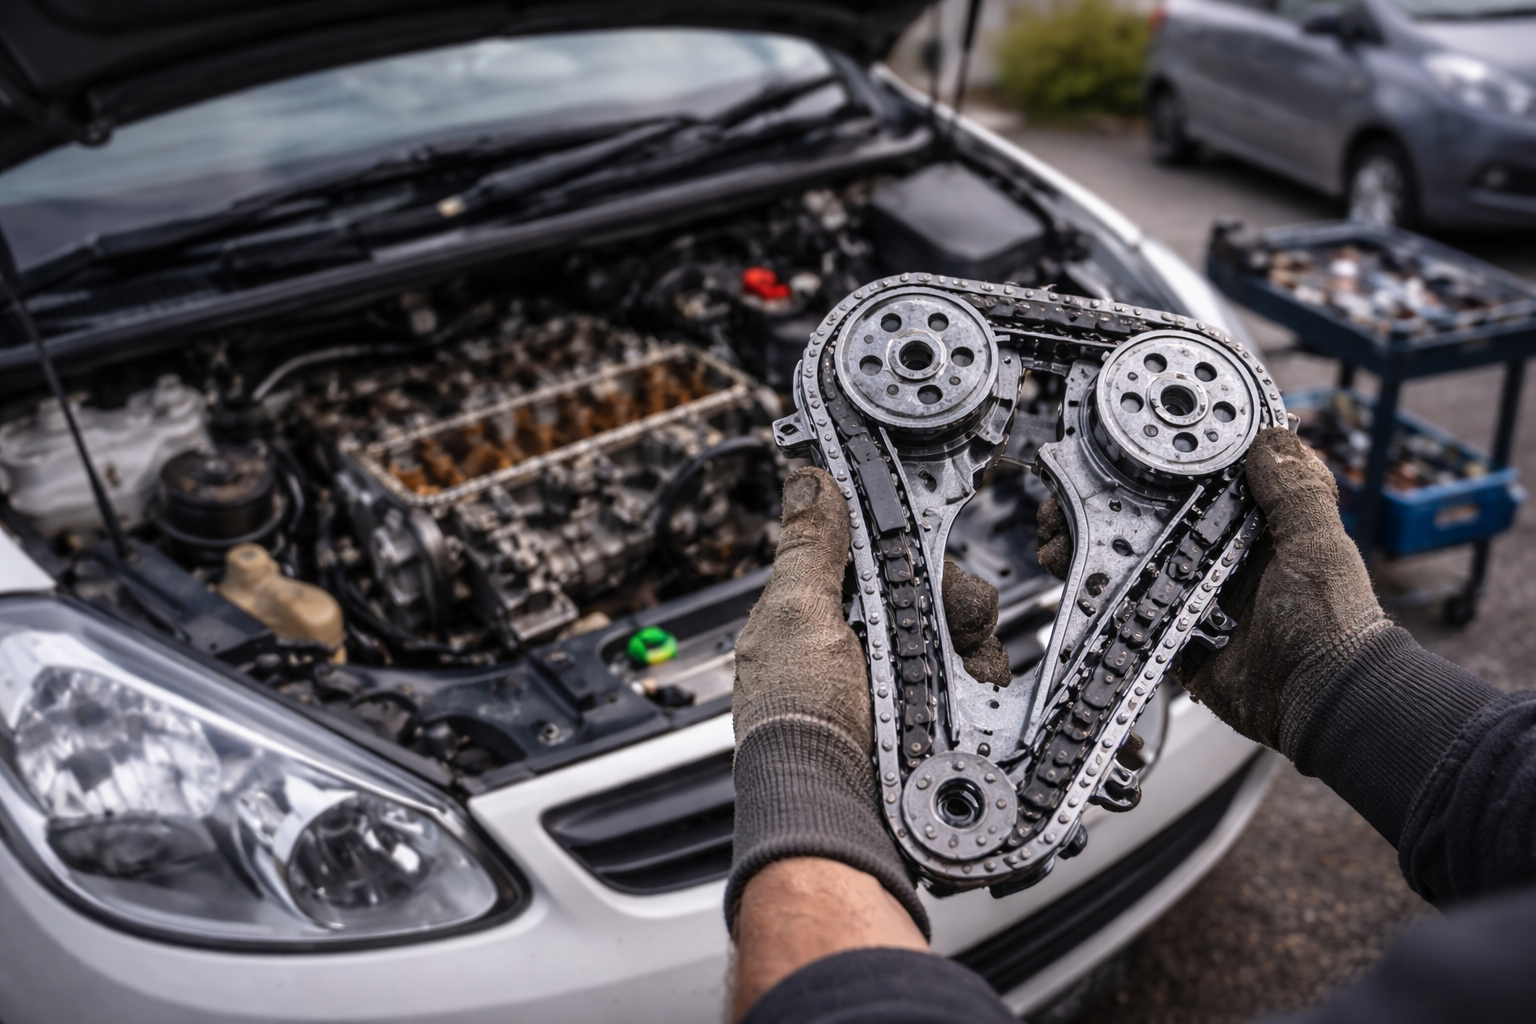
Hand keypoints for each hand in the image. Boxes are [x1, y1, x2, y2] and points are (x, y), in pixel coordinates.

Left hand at [727, 468, 1013, 934]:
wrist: (834, 811)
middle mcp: (858, 647)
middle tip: (955, 627)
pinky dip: (984, 681)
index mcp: (817, 615)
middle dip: (953, 604)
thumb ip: (808, 546)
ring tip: (968, 669)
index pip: (880, 556)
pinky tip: (978, 691)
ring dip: (974, 646)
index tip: (929, 558)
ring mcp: (896, 685)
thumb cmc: (798, 724)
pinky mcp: (930, 721)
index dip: (910, 550)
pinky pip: (975, 683)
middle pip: (930, 594)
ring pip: (961, 636)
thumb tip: (807, 478)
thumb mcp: (796, 616)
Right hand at [1034, 427, 1387, 749]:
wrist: (1322, 699)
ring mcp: (1192, 591)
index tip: (1118, 447)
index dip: (1156, 462)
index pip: (1196, 479)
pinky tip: (1071, 574)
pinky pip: (1128, 607)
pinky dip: (1096, 592)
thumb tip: (1270, 437)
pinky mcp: (1174, 630)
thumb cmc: (1334, 623)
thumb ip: (1295, 492)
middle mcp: (1218, 552)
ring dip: (1090, 543)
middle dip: (1104, 502)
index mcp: (1254, 524)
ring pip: (1130, 557)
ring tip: (1058, 533)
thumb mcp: (1319, 544)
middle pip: (1149, 516)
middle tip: (1068, 495)